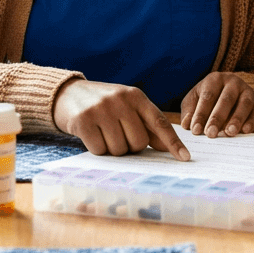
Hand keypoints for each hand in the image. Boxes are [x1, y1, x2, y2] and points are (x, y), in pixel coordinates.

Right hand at [53, 78, 189, 160]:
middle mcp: (121, 100)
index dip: (173, 142)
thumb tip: (168, 148)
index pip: (159, 122)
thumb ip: (147, 125)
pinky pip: (100, 150)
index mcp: (136, 96)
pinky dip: (97, 149)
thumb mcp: (127, 108)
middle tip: (118, 134)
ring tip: (104, 132)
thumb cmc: (104, 105)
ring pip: (119, 149)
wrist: (68, 94)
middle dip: (130, 146)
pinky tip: (92, 135)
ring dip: (113, 149)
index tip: (185, 158)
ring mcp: (102, 109)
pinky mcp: (84, 120)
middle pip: (138, 142)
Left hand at [180, 72, 253, 137]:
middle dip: (217, 117)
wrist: (229, 93)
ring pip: (244, 103)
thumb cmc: (207, 99)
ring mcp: (247, 91)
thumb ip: (189, 112)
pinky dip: (252, 121)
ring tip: (229, 133)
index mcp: (215, 79)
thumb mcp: (194, 101)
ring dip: (237, 119)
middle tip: (210, 133)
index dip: (201, 113)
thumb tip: (187, 124)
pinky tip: (245, 131)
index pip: (208, 96)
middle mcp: (233, 82)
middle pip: (226, 99)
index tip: (195, 130)